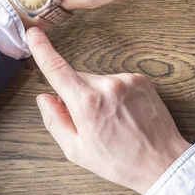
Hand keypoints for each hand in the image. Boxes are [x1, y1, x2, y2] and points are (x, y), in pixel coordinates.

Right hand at [27, 27, 190, 193]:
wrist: (161, 161)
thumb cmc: (119, 161)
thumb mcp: (77, 151)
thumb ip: (55, 121)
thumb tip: (44, 98)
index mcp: (87, 103)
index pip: (57, 69)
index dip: (42, 49)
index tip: (34, 33)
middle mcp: (107, 85)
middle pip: (77, 79)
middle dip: (76, 96)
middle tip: (90, 123)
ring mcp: (126, 80)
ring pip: (97, 81)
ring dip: (97, 96)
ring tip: (112, 122)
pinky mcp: (140, 80)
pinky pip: (116, 82)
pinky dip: (115, 94)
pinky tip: (124, 114)